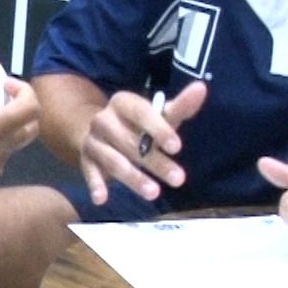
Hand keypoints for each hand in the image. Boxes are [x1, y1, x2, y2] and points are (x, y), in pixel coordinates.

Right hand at [77, 85, 202, 205]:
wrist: (100, 129)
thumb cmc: (138, 124)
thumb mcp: (158, 114)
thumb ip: (180, 105)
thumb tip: (201, 88)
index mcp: (122, 102)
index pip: (140, 113)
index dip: (158, 129)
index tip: (178, 147)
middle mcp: (103, 119)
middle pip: (130, 142)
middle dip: (155, 162)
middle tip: (179, 179)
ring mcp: (93, 141)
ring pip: (114, 160)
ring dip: (133, 177)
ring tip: (154, 193)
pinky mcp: (86, 160)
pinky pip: (90, 172)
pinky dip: (96, 184)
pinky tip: (102, 199)